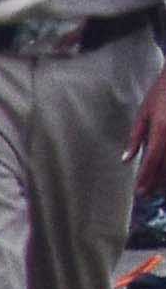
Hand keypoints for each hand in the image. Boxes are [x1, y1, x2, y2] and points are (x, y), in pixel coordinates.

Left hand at [129, 62, 165, 197]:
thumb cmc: (161, 94)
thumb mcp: (144, 113)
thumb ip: (136, 138)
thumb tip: (127, 160)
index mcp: (161, 129)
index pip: (151, 160)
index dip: (145, 178)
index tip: (139, 192)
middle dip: (157, 183)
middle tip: (147, 195)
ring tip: (159, 189)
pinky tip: (165, 174)